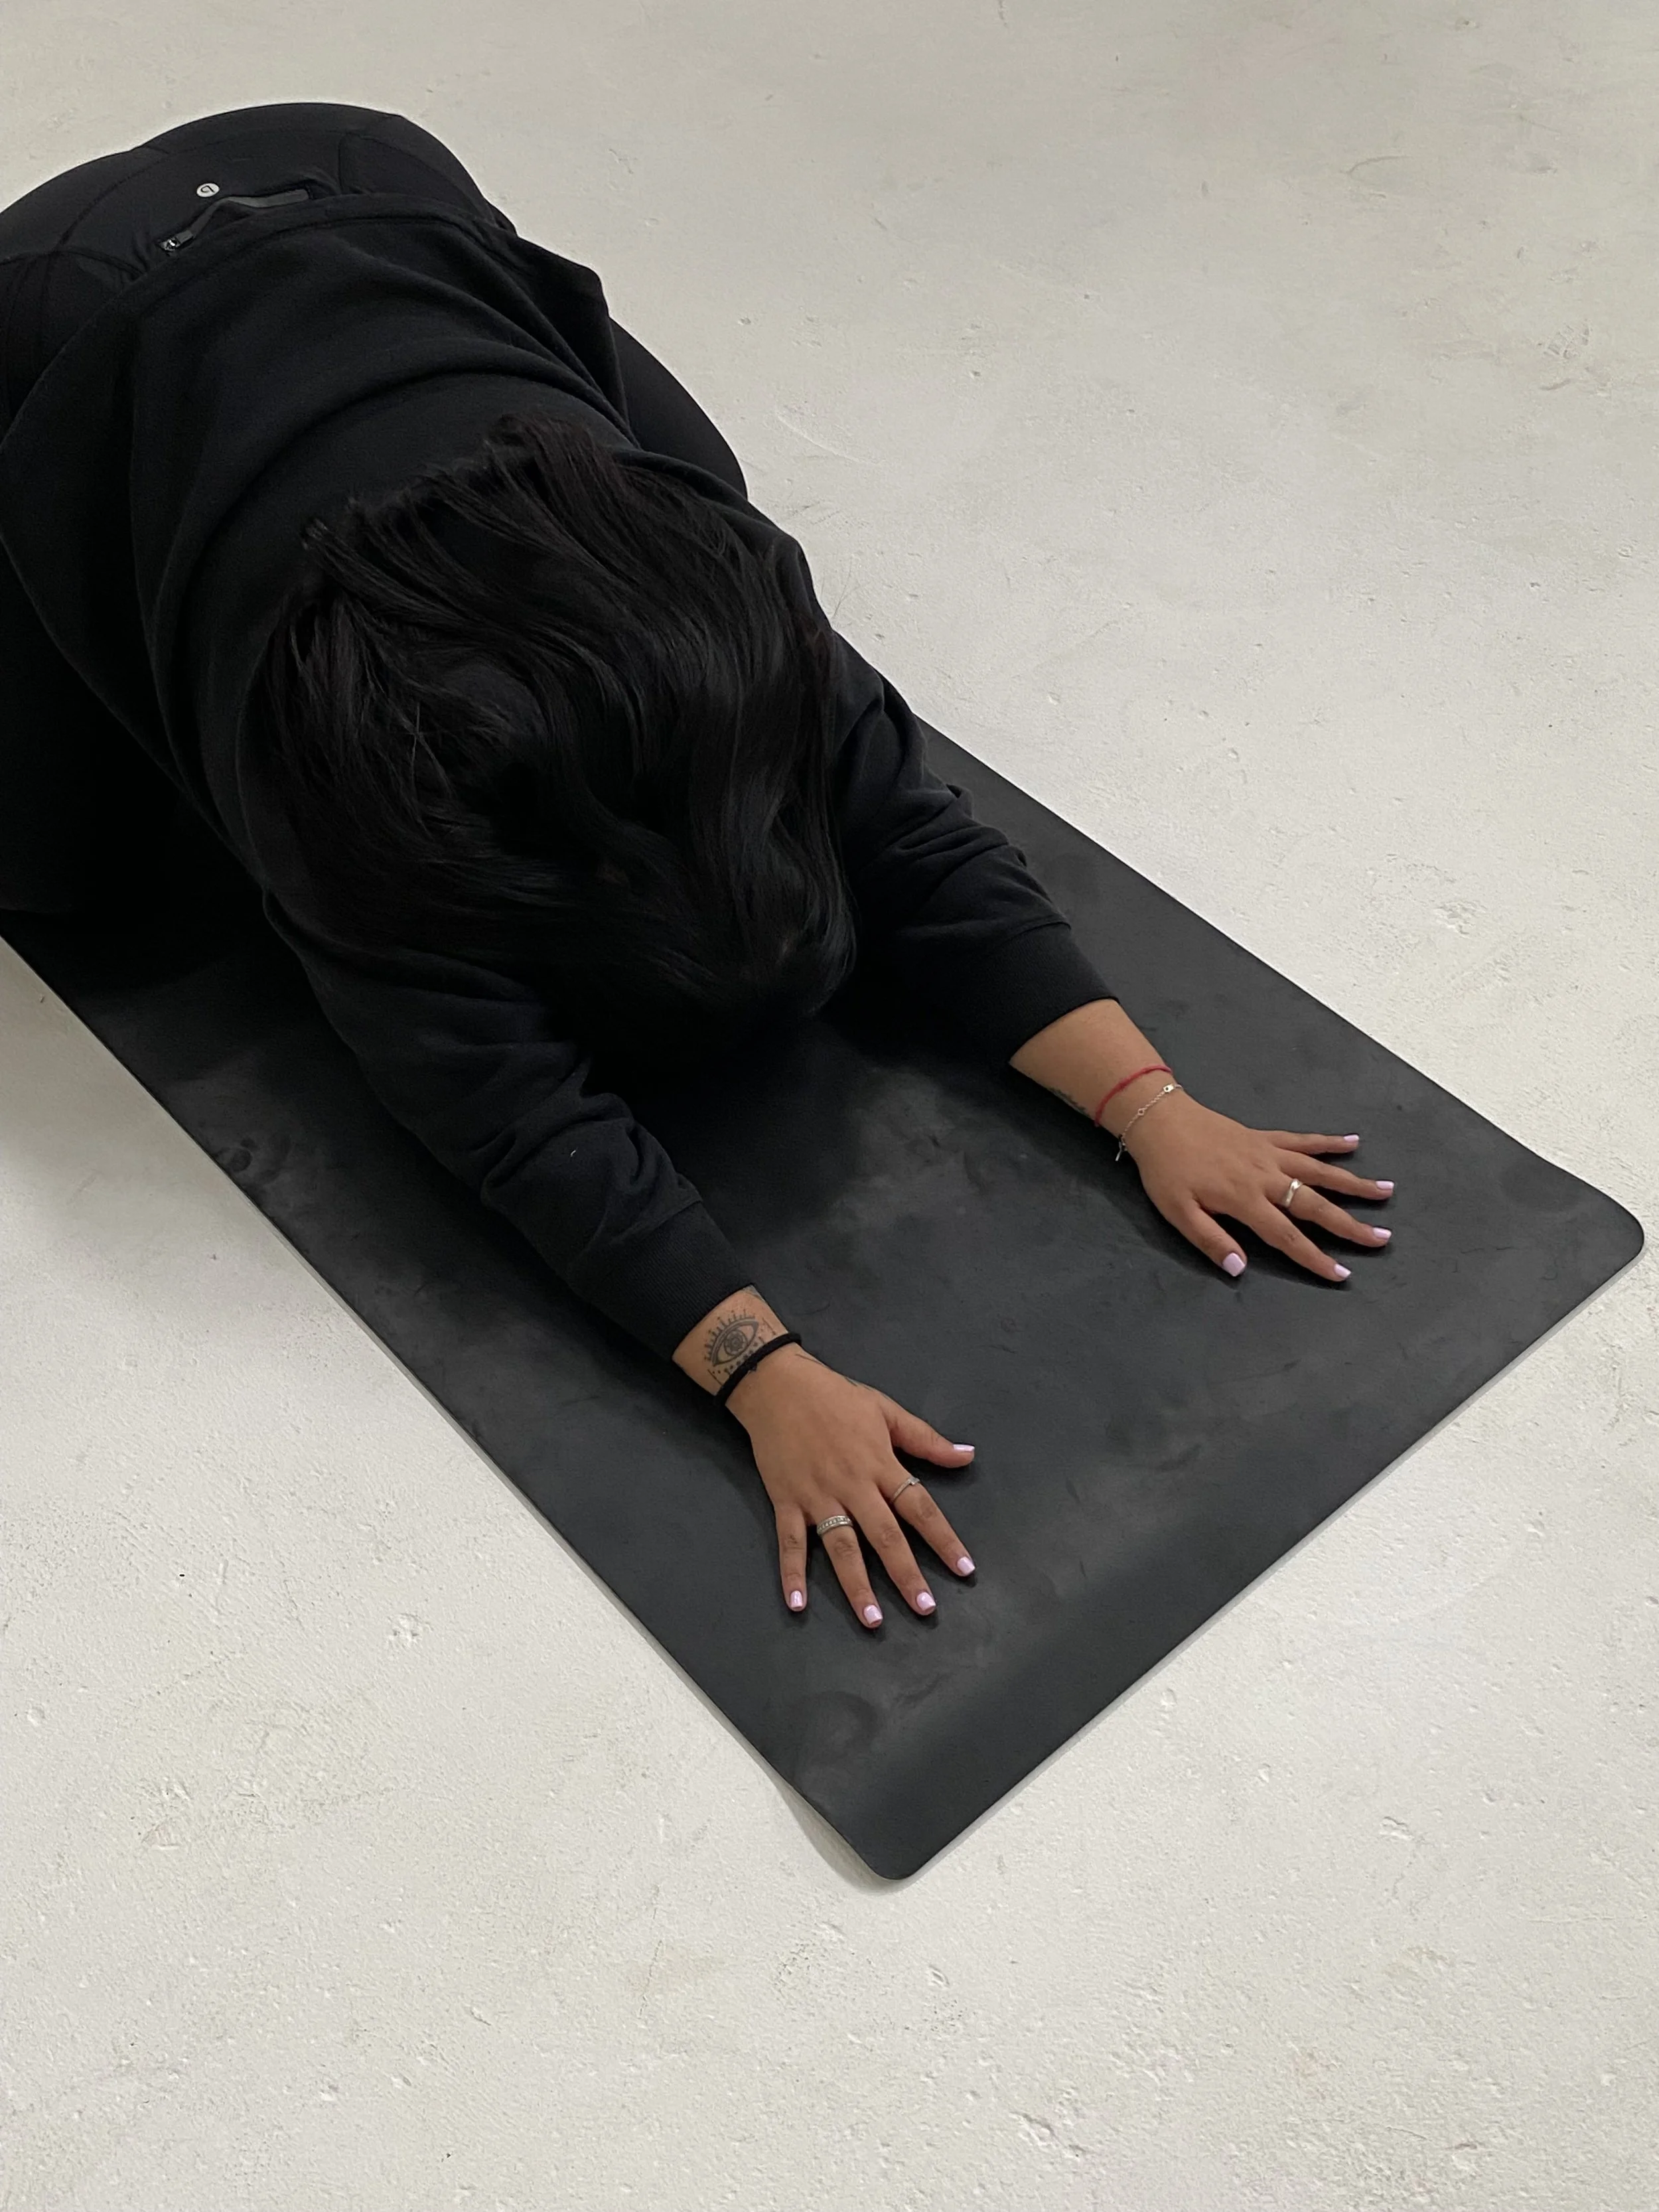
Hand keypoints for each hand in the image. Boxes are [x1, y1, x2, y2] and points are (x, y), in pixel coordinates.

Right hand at [726, 1347, 977, 1624]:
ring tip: (873, 1620)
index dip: (943, 1539)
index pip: (919, 1507)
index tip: (964, 1569)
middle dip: (906, 1574)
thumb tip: (969, 1456)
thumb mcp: (886, 1410)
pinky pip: (790, 1542)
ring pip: (841, 1547)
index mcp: (880, 1464)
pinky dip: (792, 1573)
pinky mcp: (786, 1501)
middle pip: (885, 1536)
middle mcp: (853, 1485)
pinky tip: (797, 1604)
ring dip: (857, 1585)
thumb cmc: (835, 1397)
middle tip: (925, 1609)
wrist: (777, 1384)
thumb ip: (926, 1439)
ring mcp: (817, 1496)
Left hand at [1123, 1091, 1393, 1280]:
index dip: (1314, 1257)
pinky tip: (1354, 1143)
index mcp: (1245, 1200)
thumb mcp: (1179, 1213)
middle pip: (1316, 1204)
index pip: (1287, 1236)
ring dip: (1354, 1182)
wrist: (1161, 1121)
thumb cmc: (1167, 1172)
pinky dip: (1330, 1142)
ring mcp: (1270, 1154)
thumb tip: (1241, 1269)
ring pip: (1320, 1170)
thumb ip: (1211, 1241)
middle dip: (1351, 1224)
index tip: (1341, 1273)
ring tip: (1386, 1190)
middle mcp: (1266, 1177)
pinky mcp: (1266, 1137)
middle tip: (1383, 1238)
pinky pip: (1304, 1140)